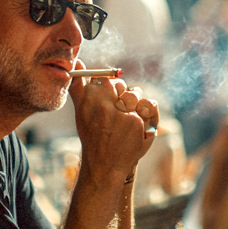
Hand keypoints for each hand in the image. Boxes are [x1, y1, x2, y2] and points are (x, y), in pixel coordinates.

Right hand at [69, 64, 158, 183]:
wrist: (105, 165)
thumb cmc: (93, 137)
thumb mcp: (81, 112)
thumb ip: (78, 87)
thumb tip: (78, 63)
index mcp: (90, 98)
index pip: (104, 80)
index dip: (108, 91)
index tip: (107, 103)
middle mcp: (105, 104)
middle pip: (121, 85)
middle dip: (121, 96)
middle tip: (117, 113)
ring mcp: (123, 113)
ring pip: (136, 93)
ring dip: (134, 104)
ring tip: (127, 120)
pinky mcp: (138, 122)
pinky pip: (149, 105)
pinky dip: (148, 111)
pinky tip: (140, 122)